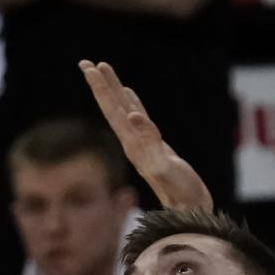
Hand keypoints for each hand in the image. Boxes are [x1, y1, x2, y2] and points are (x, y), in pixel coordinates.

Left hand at [79, 60, 214, 211]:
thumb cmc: (180, 193)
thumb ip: (149, 142)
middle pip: (113, 107)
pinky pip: (141, 119)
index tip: (89, 67)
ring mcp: (143, 144)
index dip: (101, 88)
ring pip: (126, 109)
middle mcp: (133, 142)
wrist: (188, 212)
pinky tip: (129, 96)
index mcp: (133, 144)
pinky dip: (133, 103)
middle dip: (100, 84)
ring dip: (114, 90)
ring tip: (104, 69)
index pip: (112, 110)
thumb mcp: (163, 167)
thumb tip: (132, 116)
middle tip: (86, 62)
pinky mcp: (155, 146)